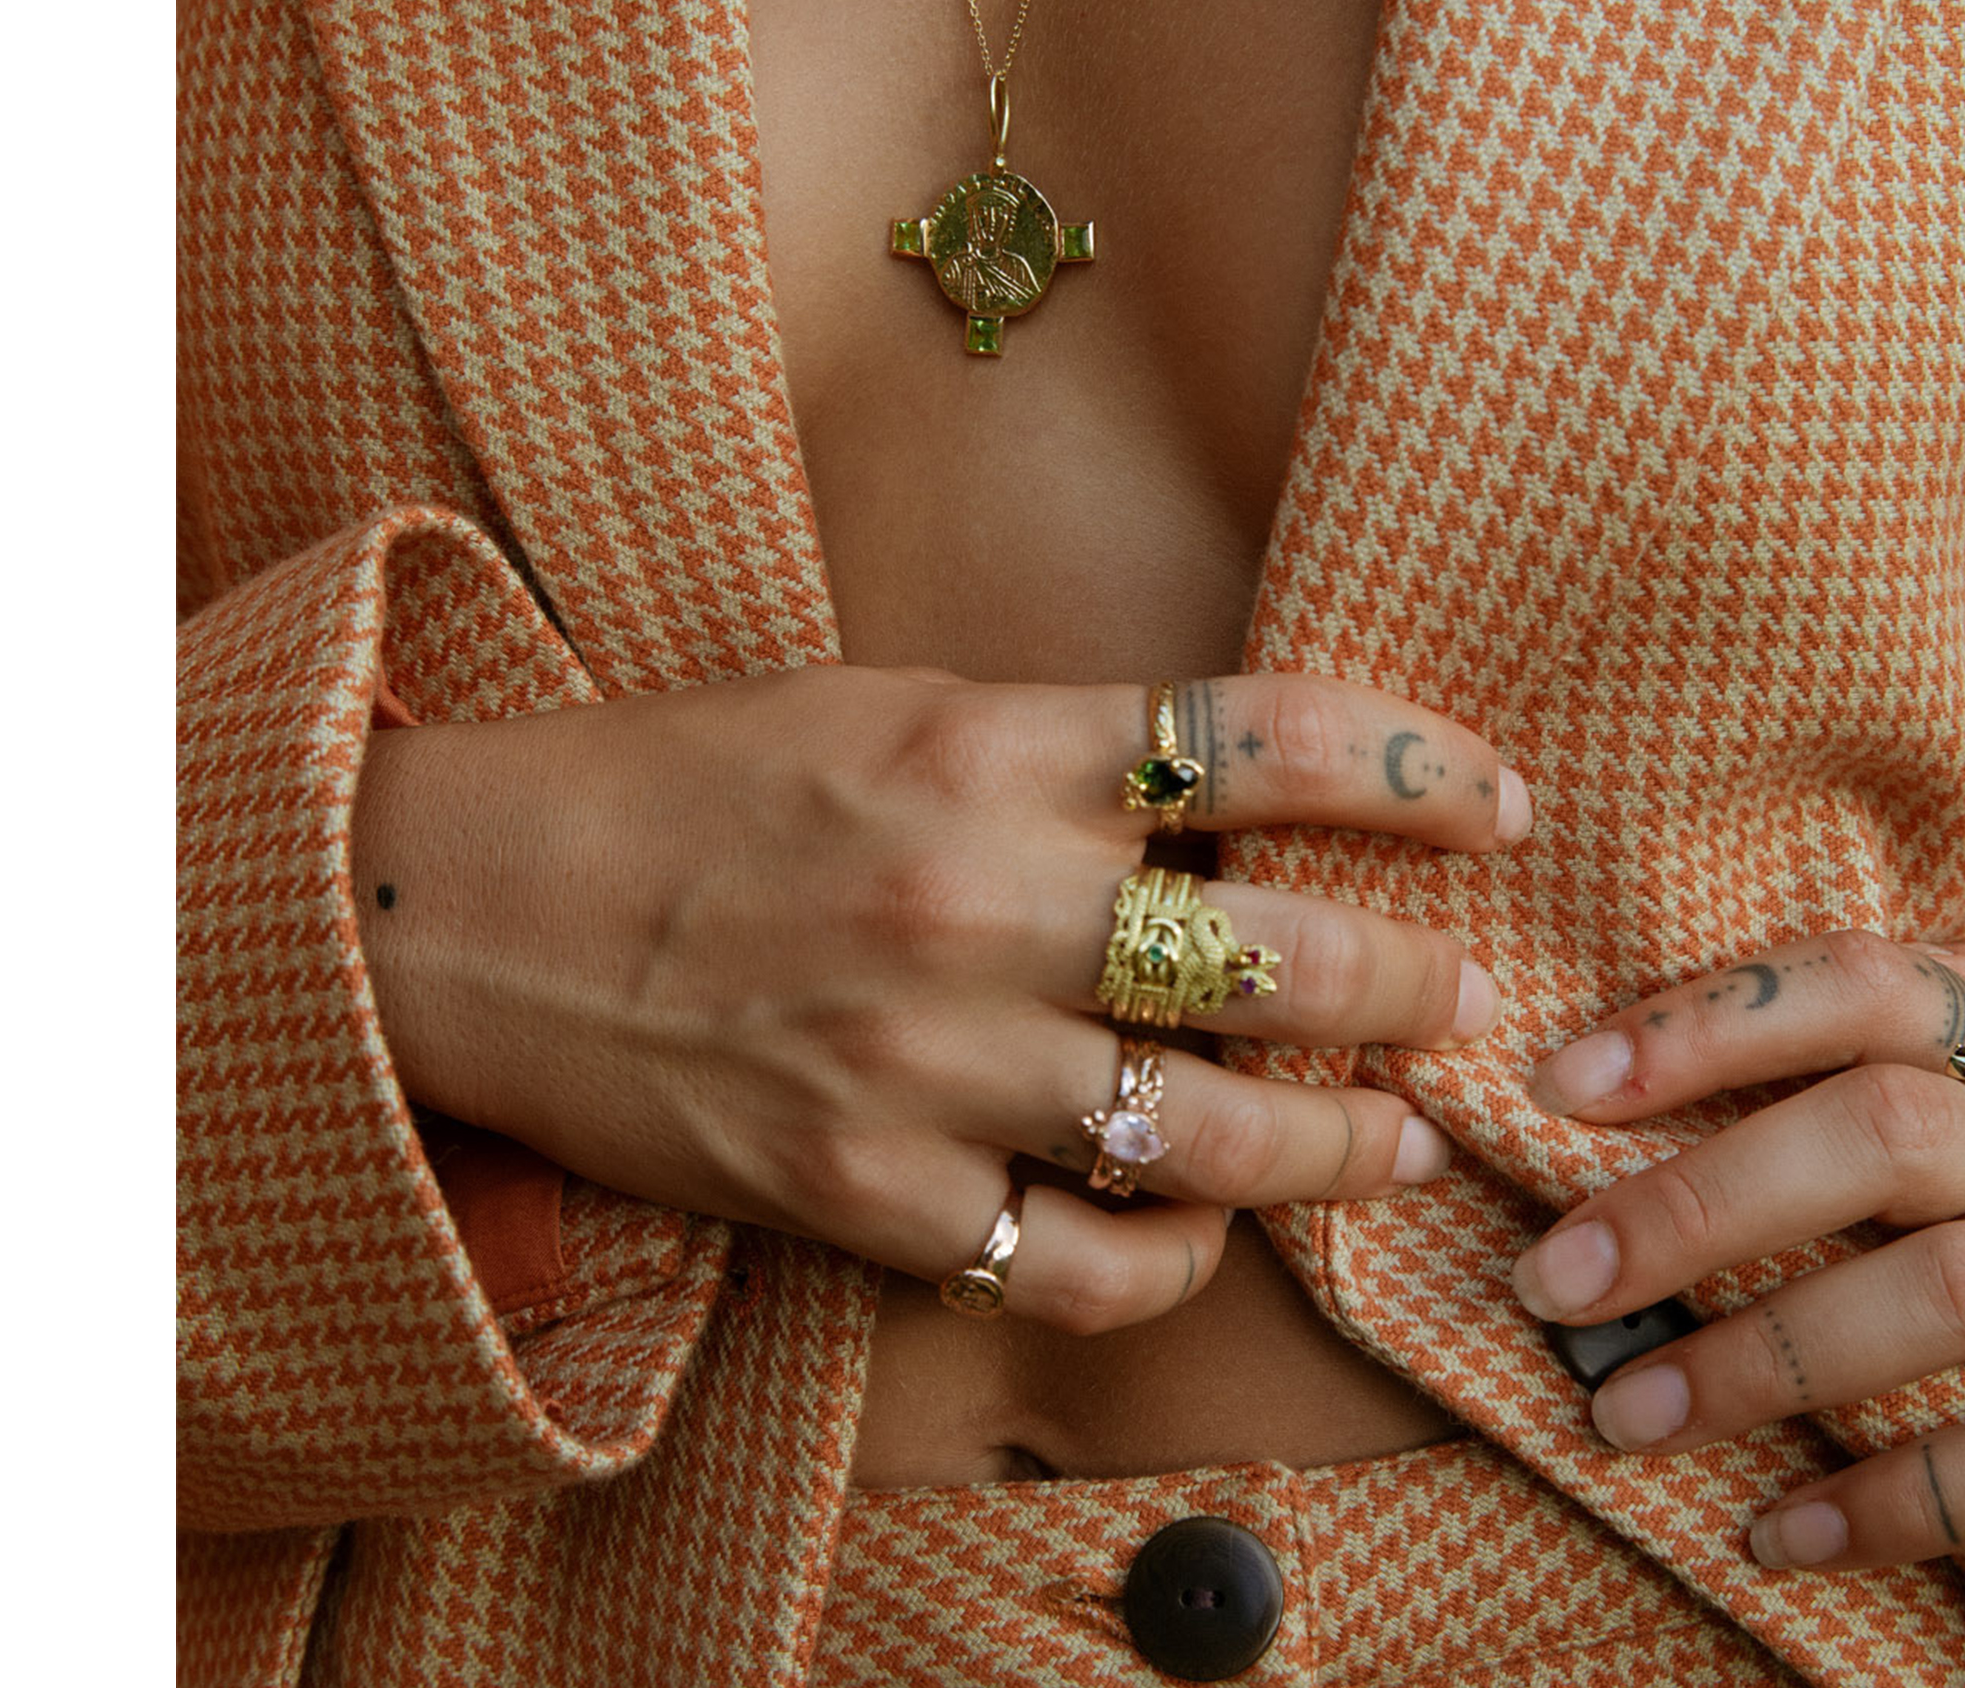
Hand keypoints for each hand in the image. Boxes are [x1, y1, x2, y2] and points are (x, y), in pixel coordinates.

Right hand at [354, 667, 1522, 1331]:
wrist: (471, 904)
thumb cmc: (694, 779)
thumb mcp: (892, 704)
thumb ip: (1067, 753)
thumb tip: (1249, 810)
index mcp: (985, 743)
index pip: (1263, 737)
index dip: (1415, 765)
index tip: (1493, 798)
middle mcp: (972, 901)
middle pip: (1280, 956)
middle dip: (1411, 981)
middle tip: (1458, 994)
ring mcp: (922, 1064)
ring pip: (1212, 1134)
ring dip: (1341, 1143)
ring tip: (1396, 1138)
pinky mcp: (867, 1196)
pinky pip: (1079, 1260)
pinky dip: (1173, 1255)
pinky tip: (1207, 1226)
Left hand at [1510, 933, 1964, 1566]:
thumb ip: (1849, 1080)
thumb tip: (1606, 1085)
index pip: (1859, 980)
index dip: (1708, 1021)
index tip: (1561, 1086)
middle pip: (1883, 1129)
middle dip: (1700, 1202)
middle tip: (1556, 1277)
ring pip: (1948, 1290)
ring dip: (1762, 1358)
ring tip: (1627, 1412)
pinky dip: (1895, 1497)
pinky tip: (1780, 1530)